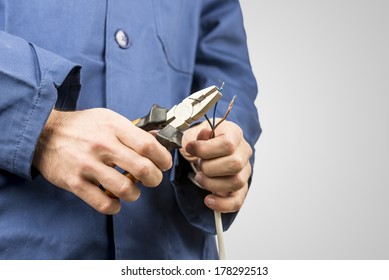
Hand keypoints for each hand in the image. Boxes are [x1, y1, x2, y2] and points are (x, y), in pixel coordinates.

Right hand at [33, 109, 171, 213]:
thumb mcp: (108, 118)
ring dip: (135, 194)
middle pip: (142, 168)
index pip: (148, 146)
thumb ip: (132, 130)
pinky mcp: (75, 182)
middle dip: (154, 179)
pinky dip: (114, 206)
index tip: (164, 164)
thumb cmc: (82, 126)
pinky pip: (103, 203)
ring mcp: (87, 165)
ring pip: (125, 189)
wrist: (44, 133)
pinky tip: (115, 200)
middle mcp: (102, 145)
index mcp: (113, 127)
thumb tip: (158, 138)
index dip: (163, 158)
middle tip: (152, 179)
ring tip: (132, 190)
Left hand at [180, 119, 252, 212]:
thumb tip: (203, 136)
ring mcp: (244, 171)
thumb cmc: (202, 140)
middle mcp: (243, 152)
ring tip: (200, 178)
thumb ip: (196, 134)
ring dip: (212, 184)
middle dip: (209, 167)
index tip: (190, 149)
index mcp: (234, 134)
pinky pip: (237, 201)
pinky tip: (209, 200)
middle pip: (235, 164)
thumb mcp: (195, 132)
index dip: (206, 149)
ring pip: (237, 182)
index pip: (228, 144)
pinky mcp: (241, 188)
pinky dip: (222, 204)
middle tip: (198, 165)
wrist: (207, 149)